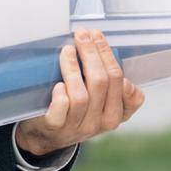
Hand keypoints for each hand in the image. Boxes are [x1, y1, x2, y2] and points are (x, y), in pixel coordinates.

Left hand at [13, 29, 146, 158]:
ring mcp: (78, 126)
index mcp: (115, 115)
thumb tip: (99, 44)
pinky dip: (61, 96)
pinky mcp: (55, 127)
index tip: (97, 37)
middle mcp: (99, 123)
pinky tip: (58, 83)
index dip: (110, 57)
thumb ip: (106, 81)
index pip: (125, 86)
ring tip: (67, 50)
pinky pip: (62, 110)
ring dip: (74, 68)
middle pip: (102, 82)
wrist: (45, 135)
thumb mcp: (97, 102)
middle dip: (93, 53)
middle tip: (82, 34)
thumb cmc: (74, 110)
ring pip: (82, 95)